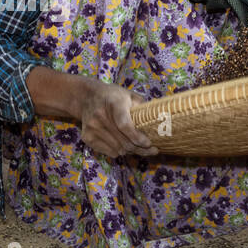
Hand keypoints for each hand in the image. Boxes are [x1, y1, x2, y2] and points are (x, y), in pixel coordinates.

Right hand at [26, 67, 157, 158]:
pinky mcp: (87, 137)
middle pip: (123, 141)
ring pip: (118, 150)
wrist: (86, 98)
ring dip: (131, 151)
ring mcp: (91, 128)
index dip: (138, 137)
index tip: (149, 143)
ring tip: (139, 148)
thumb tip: (162, 120)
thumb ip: (143, 107)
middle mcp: (100, 116)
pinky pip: (109, 152)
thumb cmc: (112, 96)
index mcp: (113, 103)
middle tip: (153, 150)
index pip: (125, 125)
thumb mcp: (128, 95)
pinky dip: (119, 152)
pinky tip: (124, 145)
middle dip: (140, 149)